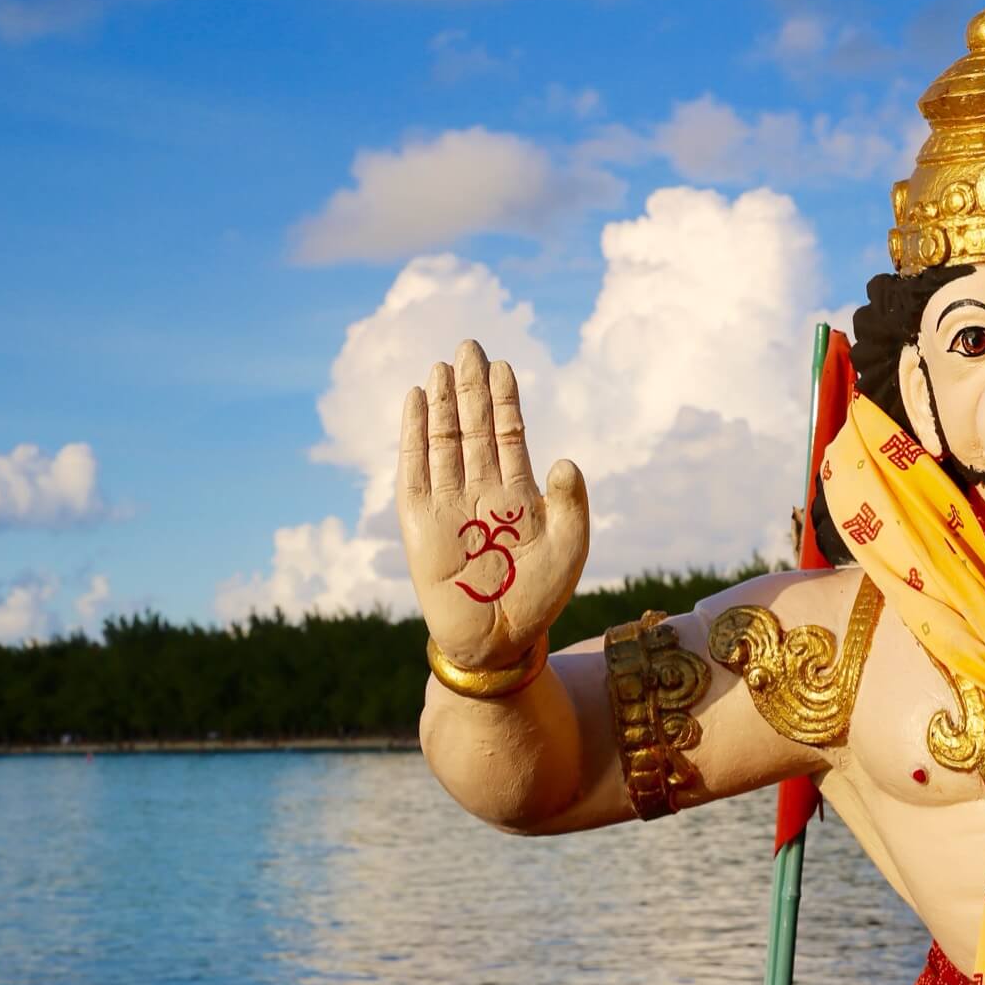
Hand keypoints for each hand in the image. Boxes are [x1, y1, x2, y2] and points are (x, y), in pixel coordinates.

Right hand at [399, 340, 588, 669]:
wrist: (497, 640)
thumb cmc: (539, 598)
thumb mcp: (569, 547)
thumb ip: (570, 503)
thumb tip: (565, 460)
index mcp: (517, 495)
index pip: (509, 436)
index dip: (505, 401)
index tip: (503, 365)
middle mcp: (481, 492)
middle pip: (475, 428)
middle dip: (473, 387)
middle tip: (470, 345)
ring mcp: (448, 503)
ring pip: (444, 440)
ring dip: (444, 402)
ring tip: (444, 365)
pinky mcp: (419, 519)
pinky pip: (415, 468)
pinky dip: (414, 434)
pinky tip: (417, 400)